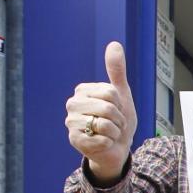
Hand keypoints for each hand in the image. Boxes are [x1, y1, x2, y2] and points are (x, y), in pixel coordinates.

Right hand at [65, 41, 136, 184]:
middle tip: (115, 124)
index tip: (117, 110)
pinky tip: (104, 143)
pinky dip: (109, 143)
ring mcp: (71, 123)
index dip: (120, 104)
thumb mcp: (121, 93)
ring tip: (109, 133)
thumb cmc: (118, 120)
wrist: (118, 148)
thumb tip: (114, 44)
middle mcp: (72, 105)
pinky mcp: (75, 141)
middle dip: (119, 119)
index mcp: (82, 91)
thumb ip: (116, 70)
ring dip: (115, 132)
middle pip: (108, 107)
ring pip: (105, 124)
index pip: (110, 93)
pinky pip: (102, 139)